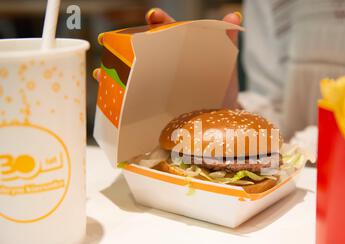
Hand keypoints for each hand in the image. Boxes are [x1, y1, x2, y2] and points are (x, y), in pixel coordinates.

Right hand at [93, 8, 242, 107]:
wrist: (221, 116)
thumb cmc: (221, 85)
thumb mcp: (224, 62)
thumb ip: (227, 38)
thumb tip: (234, 17)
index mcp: (180, 49)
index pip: (168, 31)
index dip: (160, 22)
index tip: (154, 17)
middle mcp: (165, 65)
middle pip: (142, 50)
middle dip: (125, 45)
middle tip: (113, 40)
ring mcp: (158, 84)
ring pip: (131, 74)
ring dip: (113, 72)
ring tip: (101, 73)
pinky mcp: (154, 104)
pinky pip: (133, 100)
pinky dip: (118, 98)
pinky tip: (109, 98)